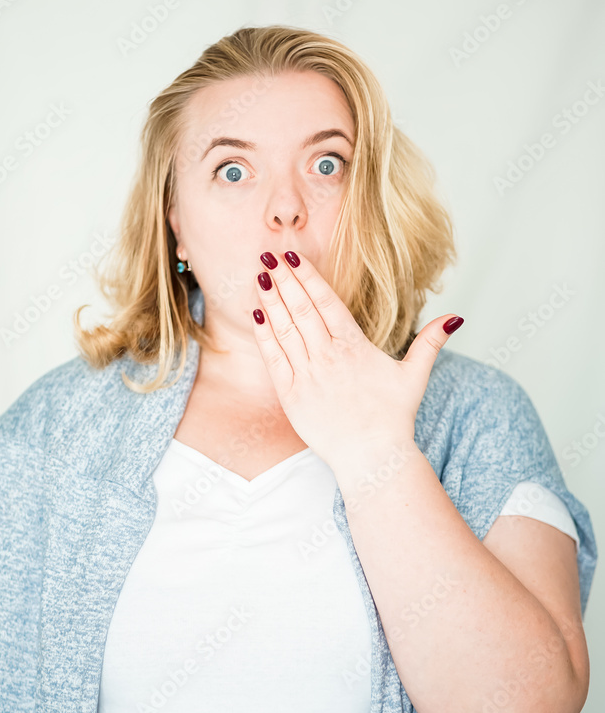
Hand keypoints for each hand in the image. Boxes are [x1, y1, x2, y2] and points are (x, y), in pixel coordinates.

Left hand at [251, 249, 463, 468]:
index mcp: (354, 346)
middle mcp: (327, 356)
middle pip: (301, 308)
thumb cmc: (392, 417)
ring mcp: (306, 375)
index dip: (308, 276)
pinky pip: (273, 357)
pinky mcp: (291, 395)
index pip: (326, 302)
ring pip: (284, 329)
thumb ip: (430, 342)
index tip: (292, 256)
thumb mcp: (414, 375)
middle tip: (268, 255)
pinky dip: (264, 334)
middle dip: (283, 279)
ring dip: (270, 300)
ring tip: (259, 276)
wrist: (371, 457)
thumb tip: (455, 317)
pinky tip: (257, 312)